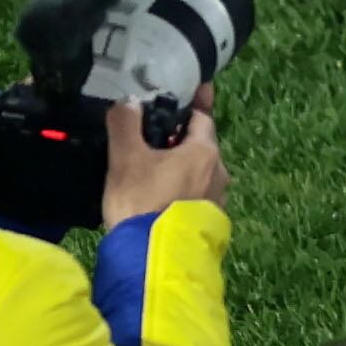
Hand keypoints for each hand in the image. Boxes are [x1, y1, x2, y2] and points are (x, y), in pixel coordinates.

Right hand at [102, 97, 227, 227]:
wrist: (151, 257)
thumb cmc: (141, 201)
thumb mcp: (126, 159)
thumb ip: (125, 125)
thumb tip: (127, 101)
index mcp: (206, 152)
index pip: (203, 118)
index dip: (194, 104)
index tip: (195, 88)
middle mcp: (220, 173)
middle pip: (202, 146)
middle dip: (183, 138)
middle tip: (161, 132)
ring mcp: (217, 199)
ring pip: (200, 172)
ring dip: (182, 165)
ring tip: (156, 165)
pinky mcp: (208, 221)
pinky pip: (196, 195)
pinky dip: (182, 188)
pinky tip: (162, 195)